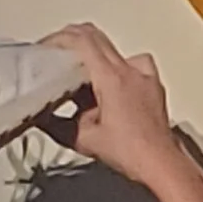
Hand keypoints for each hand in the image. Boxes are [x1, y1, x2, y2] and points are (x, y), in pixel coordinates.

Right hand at [44, 23, 181, 180]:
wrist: (161, 163)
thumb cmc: (131, 152)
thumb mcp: (83, 139)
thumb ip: (56, 125)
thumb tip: (41, 118)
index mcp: (111, 78)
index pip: (81, 41)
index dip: (60, 39)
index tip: (47, 46)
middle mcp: (130, 71)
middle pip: (97, 37)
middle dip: (72, 40)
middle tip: (56, 52)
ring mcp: (145, 76)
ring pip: (114, 49)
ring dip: (94, 53)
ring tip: (81, 71)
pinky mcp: (153, 85)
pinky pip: (135, 63)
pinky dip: (118, 66)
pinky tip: (113, 81)